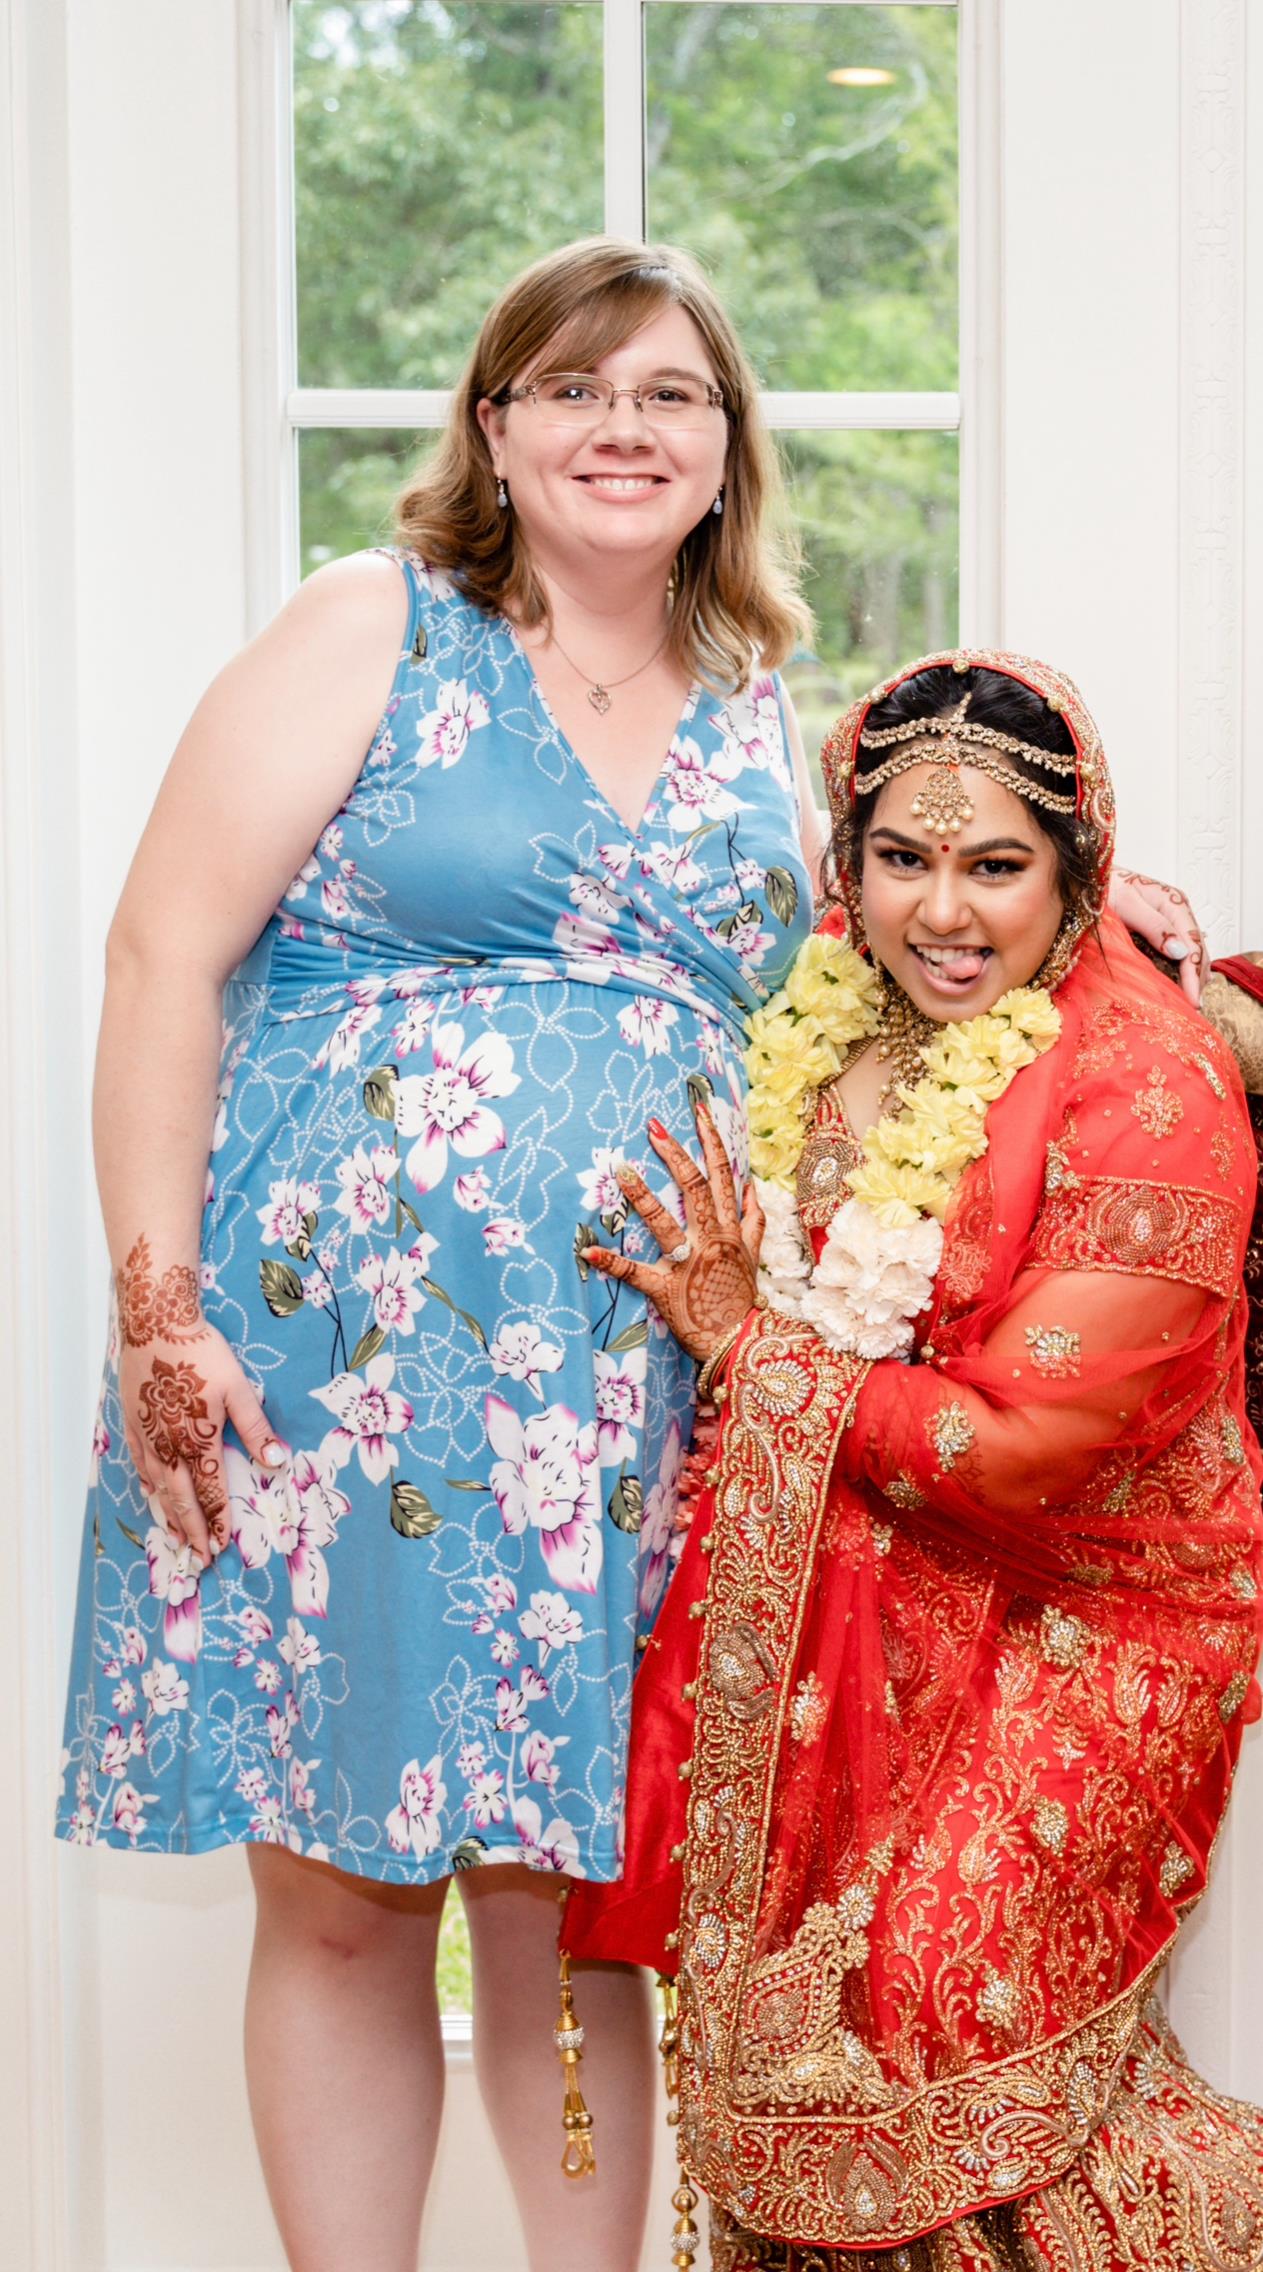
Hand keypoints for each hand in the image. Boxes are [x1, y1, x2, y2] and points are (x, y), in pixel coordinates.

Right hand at [116, 1235, 286, 1562]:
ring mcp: (146, 1436)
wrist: (155, 1323)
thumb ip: (256, 1428)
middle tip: (198, 1559)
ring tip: (175, 1538)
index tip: (221, 1547)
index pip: (211, 1492)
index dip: (218, 1521)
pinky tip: (150, 1493)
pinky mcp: (132, 1422)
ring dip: (168, 1515)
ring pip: (158, 1486)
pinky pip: (139, 1464)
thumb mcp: (238, 1388)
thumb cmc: (201, 1353)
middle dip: (192, 1530)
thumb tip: (277, 1461)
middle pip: (182, 1499)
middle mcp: (169, 1446)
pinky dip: (147, 1485)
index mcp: (199, 1440)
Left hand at [583, 1101, 762, 1364]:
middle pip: (696, 1188)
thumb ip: (752, 1219)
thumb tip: (751, 1186)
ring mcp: (687, 1263)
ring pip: (666, 1223)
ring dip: (643, 1197)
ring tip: (621, 1170)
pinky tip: (589, 1250)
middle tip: (653, 1127)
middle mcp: (710, 1239)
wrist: (740, 1340)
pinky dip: (612, 1262)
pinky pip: (636, 1273)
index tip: (698, 1110)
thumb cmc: (740, 1296)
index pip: (722, 1175)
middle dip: (676, 1155)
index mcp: (729, 1228)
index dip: (711, 1141)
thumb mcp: (753, 1253)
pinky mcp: (666, 1288)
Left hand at [1110, 868, 1208, 1002]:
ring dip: (1191, 977)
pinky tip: (1179, 986)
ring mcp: (1169, 922)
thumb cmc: (1101, 887)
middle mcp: (1176, 912)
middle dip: (1197, 980)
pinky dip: (1180, 971)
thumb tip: (1180, 951)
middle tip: (1193, 1009)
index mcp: (1173, 903)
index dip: (1194, 974)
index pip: (1192, 944)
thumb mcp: (1125, 903)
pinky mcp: (1157, 932)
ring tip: (1189, 1003)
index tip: (1192, 1000)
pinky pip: (1176, 954)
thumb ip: (1153, 925)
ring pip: (1190, 953)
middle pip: (1197, 950)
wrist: (1085, 881)